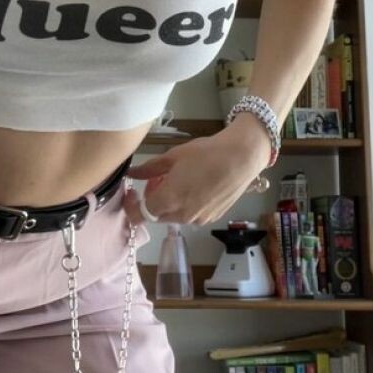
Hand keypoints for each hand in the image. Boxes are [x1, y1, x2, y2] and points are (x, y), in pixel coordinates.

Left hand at [122, 131, 264, 227]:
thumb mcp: (173, 156)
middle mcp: (182, 215)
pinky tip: (196, 186)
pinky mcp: (212, 218)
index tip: (133, 192)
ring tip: (180, 180)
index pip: (141, 214)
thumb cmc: (205, 153)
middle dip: (153, 200)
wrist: (241, 157)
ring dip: (169, 203)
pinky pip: (191, 215)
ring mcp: (199, 219)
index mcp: (169, 200)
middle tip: (160, 178)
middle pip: (157, 215)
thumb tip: (131, 174)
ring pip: (174, 216)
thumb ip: (149, 169)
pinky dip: (186, 204)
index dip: (132, 206)